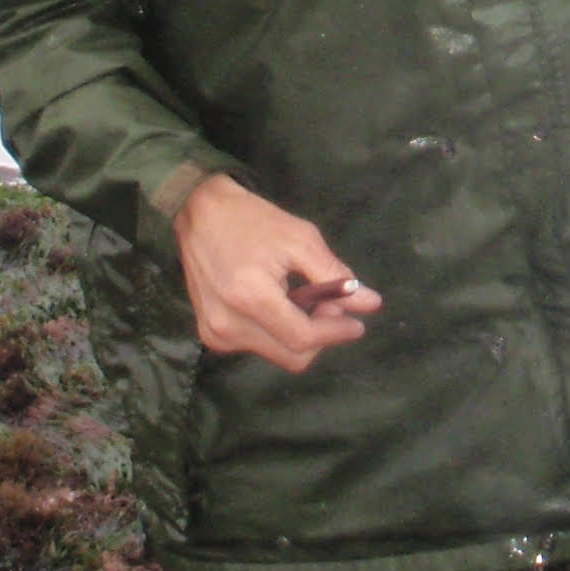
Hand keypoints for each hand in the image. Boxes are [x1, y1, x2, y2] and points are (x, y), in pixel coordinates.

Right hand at [174, 173, 382, 372]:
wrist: (199, 213)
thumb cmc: (253, 220)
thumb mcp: (300, 239)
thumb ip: (335, 276)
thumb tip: (370, 305)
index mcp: (249, 298)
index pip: (302, 338)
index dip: (335, 333)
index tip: (357, 323)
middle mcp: (228, 325)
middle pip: (292, 356)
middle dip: (319, 335)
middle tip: (329, 304)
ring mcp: (215, 333)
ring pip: (278, 354)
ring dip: (299, 333)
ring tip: (300, 296)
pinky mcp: (210, 334)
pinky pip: (258, 346)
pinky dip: (277, 331)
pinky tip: (277, 302)